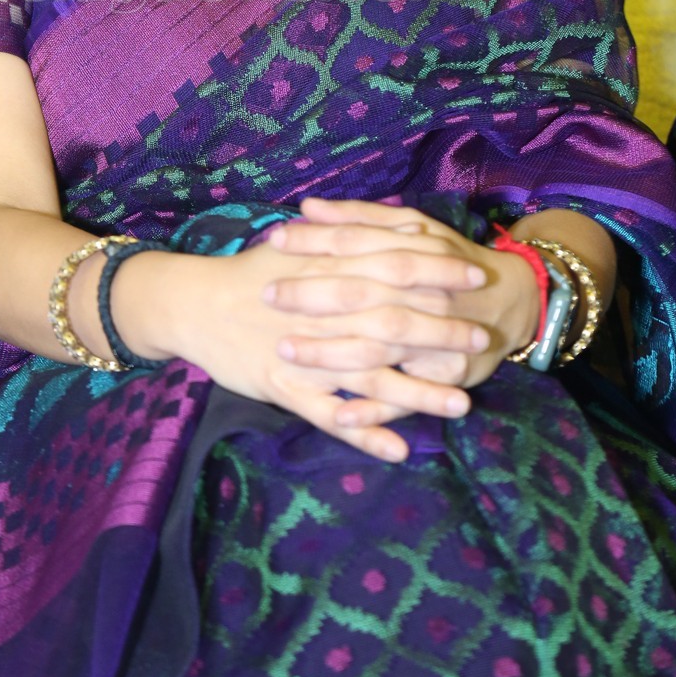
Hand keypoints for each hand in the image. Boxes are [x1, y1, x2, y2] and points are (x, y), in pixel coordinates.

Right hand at [118, 222, 498, 463]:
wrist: (193, 302)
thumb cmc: (253, 272)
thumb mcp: (302, 243)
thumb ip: (353, 234)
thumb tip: (408, 226)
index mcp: (327, 267)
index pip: (393, 264)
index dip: (437, 269)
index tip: (476, 274)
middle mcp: (322, 309)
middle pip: (392, 319)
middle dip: (441, 331)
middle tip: (482, 339)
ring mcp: (305, 350)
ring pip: (371, 373)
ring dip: (418, 391)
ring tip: (462, 404)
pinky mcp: (285, 386)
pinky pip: (330, 415)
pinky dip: (365, 432)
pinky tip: (399, 450)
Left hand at [265, 198, 538, 424]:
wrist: (513, 301)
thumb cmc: (450, 261)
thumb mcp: (414, 227)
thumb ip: (360, 218)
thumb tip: (308, 207)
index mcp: (415, 254)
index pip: (358, 242)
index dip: (316, 241)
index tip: (275, 239)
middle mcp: (424, 295)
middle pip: (362, 294)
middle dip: (312, 296)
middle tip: (267, 294)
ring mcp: (435, 339)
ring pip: (378, 348)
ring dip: (330, 353)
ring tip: (286, 351)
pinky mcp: (445, 377)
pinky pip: (406, 398)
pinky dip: (375, 410)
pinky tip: (341, 414)